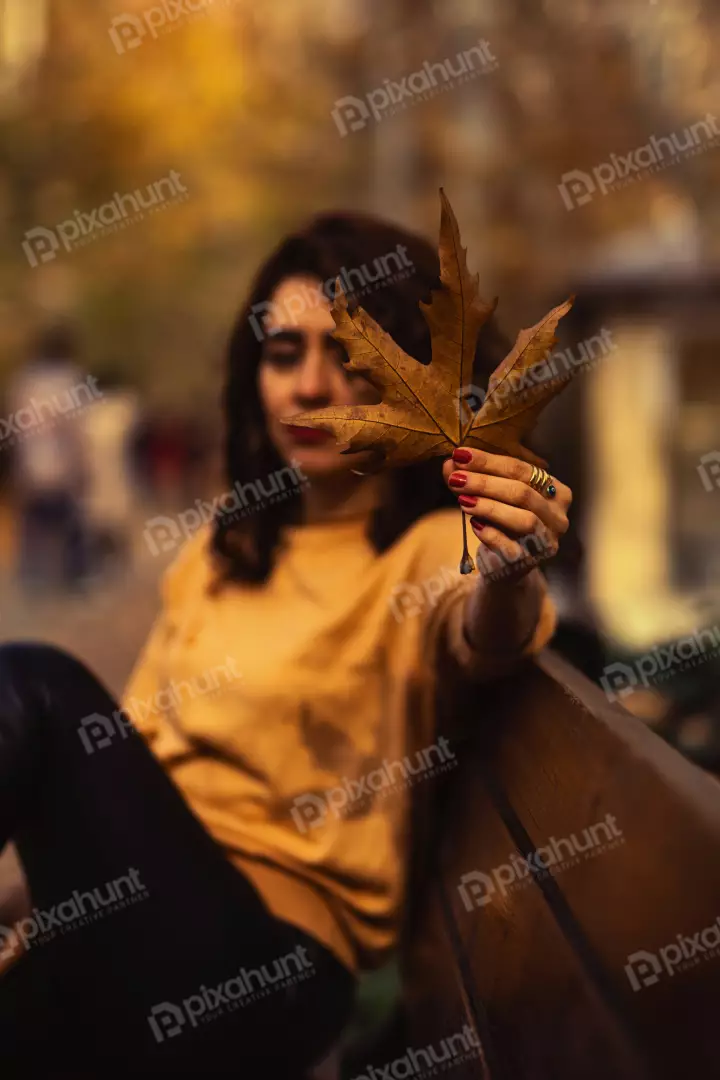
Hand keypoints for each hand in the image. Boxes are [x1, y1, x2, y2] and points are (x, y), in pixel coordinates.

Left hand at [442, 447, 571, 583]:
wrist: (504, 564)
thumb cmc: (501, 523)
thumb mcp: (488, 496)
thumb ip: (472, 478)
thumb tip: (450, 462)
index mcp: (556, 491)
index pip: (522, 470)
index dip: (490, 461)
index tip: (460, 454)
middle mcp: (558, 516)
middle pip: (523, 493)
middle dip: (486, 483)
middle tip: (456, 478)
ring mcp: (547, 542)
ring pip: (524, 519)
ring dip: (490, 507)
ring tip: (463, 500)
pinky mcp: (530, 563)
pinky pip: (512, 548)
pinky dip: (492, 534)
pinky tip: (474, 525)